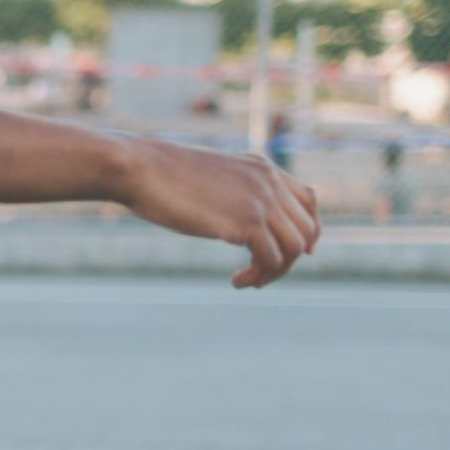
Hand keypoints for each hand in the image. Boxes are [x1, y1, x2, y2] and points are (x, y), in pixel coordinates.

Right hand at [114, 135, 322, 288]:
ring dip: (275, 272)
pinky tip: (236, 281)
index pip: (308, 199)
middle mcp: (269, 181)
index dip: (309, 229)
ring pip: (294, 248)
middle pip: (306, 228)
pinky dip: (258, 276)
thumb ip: (229, 191)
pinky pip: (272, 259)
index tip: (300, 252)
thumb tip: (233, 218)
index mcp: (261, 167)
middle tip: (261, 273)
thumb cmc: (159, 175)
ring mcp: (261, 200)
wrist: (140, 168)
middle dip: (290, 258)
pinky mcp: (248, 221)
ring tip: (248, 281)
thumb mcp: (207, 178)